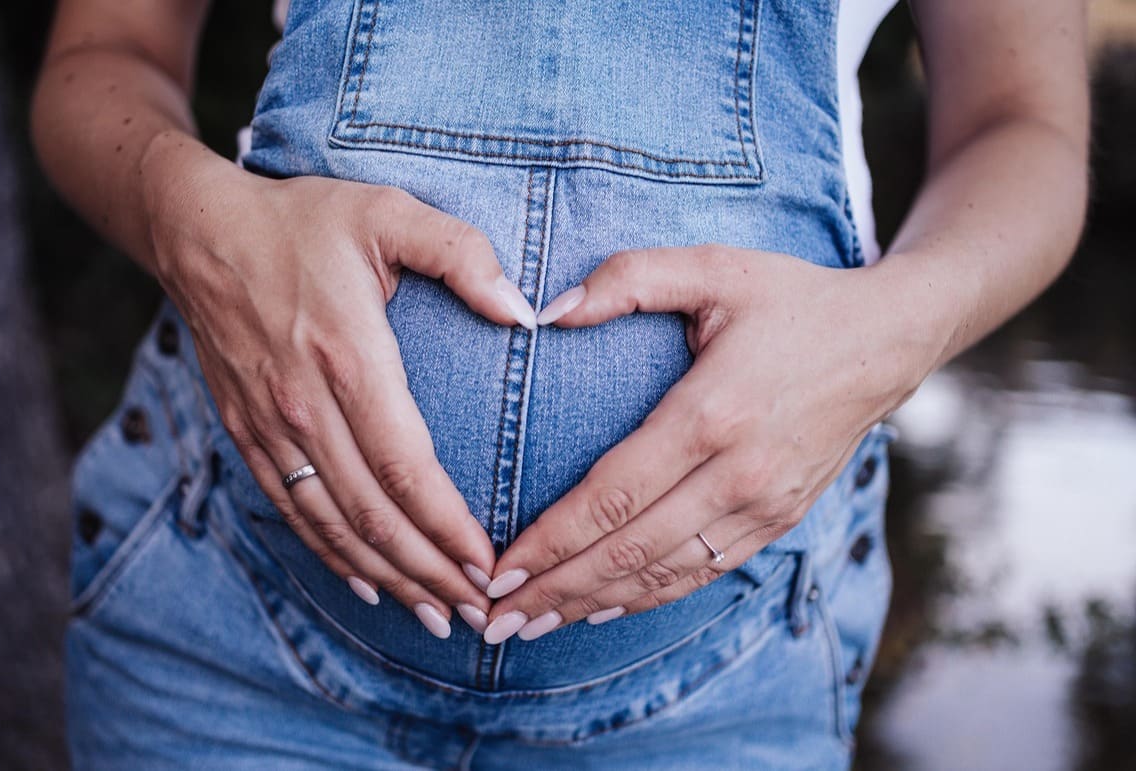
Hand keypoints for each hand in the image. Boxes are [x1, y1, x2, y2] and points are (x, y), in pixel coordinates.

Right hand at [142, 145, 538, 637]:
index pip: (405, 467)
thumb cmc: (303, 219)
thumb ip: (461, 255)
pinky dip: (330, 555)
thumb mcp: (388, 213)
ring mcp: (271, 426)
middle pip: (372, 513)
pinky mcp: (247, 433)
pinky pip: (293, 510)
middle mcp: (305, 405)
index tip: (488, 564)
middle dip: (428, 572)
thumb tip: (523, 311)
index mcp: (348, 356)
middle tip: (477, 613)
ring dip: (387, 577)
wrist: (198, 231)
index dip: (447, 527)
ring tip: (434, 615)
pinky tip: (366, 583)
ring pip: (332, 525)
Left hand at [480, 244, 932, 642]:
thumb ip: (628, 279)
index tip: (497, 569)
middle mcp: (739, 474)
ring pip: (663, 575)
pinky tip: (599, 609)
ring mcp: (764, 506)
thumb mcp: (714, 268)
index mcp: (712, 413)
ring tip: (528, 627)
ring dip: (591, 605)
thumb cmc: (793, 300)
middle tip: (492, 618)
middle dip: (554, 589)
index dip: (551, 541)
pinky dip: (646, 599)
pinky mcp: (779, 521)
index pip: (613, 495)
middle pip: (629, 551)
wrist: (889, 342)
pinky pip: (702, 574)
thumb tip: (547, 312)